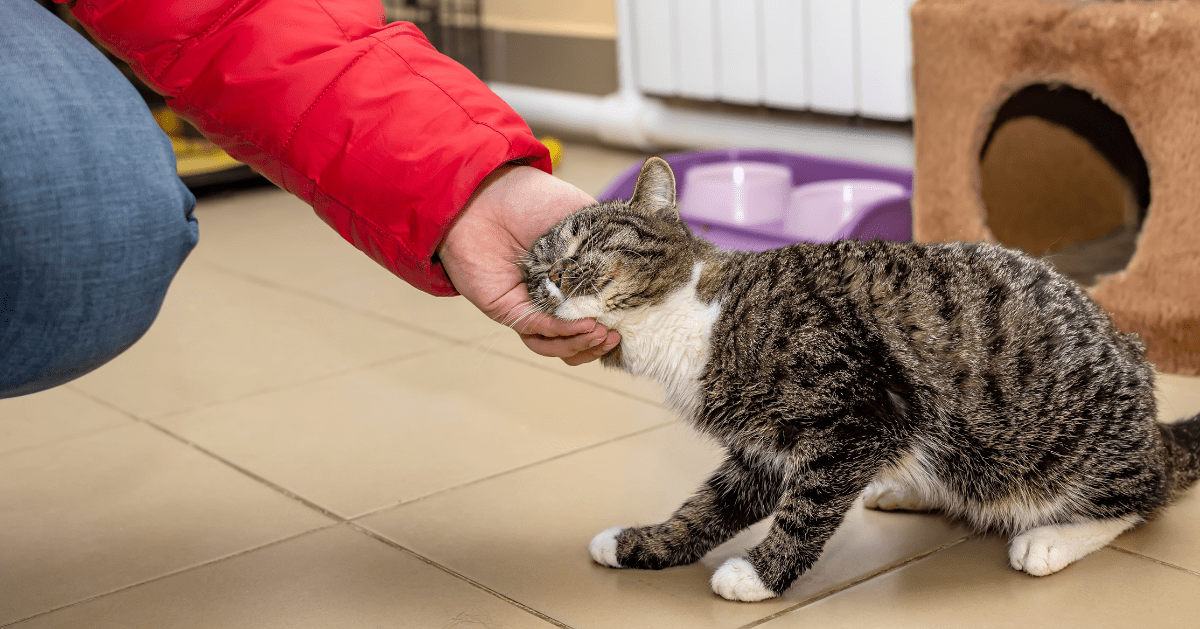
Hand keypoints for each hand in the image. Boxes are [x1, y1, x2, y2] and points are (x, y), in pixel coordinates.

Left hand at [437, 165, 620, 364]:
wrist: (488, 196)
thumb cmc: (531, 199)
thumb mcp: (584, 217)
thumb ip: (609, 242)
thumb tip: (636, 265)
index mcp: (572, 279)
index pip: (596, 313)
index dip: (614, 323)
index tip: (632, 322)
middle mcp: (552, 297)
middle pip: (578, 338)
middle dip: (599, 343)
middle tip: (615, 336)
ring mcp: (531, 306)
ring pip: (557, 344)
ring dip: (581, 345)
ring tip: (601, 334)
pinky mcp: (510, 310)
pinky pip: (538, 330)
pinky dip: (562, 332)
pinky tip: (583, 325)